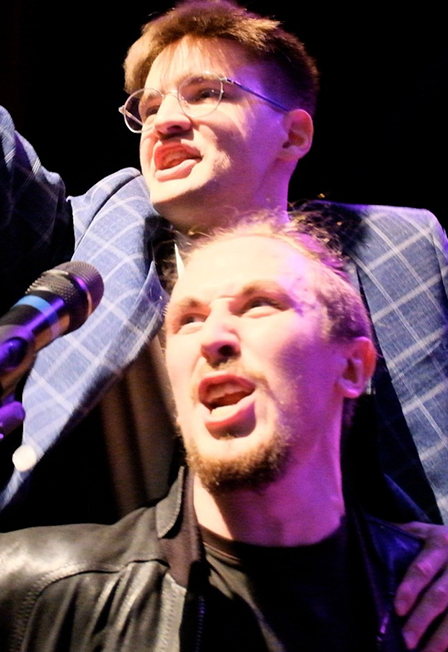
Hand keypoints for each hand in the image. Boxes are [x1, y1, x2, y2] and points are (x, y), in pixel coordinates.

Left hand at [395, 522, 447, 650]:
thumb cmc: (435, 538)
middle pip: (440, 596)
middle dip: (422, 620)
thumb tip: (360, 537)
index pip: (421, 569)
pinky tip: (441, 651)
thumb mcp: (420, 530)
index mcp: (439, 542)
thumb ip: (398, 535)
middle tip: (406, 642)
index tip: (397, 610)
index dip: (409, 590)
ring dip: (441, 637)